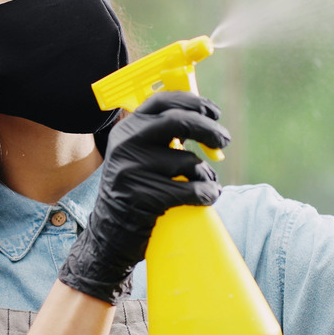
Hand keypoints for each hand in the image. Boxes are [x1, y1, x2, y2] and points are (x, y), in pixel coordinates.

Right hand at [58, 91, 230, 303]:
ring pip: (189, 162)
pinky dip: (207, 194)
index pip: (162, 100)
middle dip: (209, 129)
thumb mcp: (137, 155)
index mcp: (127, 129)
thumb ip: (161, 136)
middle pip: (179, 122)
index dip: (193, 102)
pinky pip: (191, 190)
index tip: (214, 112)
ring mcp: (132, 170)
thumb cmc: (135, 191)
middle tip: (224, 139)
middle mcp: (126, 144)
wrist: (109, 233)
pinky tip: (207, 197)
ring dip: (206, 174)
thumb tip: (206, 120)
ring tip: (204, 184)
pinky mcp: (143, 196)